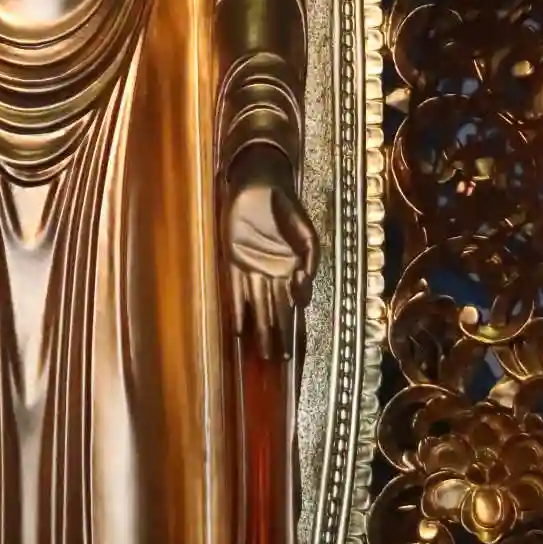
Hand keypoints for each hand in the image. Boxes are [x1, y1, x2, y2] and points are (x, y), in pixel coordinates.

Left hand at [222, 145, 318, 360]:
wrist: (260, 182)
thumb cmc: (285, 206)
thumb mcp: (306, 232)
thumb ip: (310, 258)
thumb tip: (306, 287)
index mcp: (291, 269)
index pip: (293, 306)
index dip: (294, 327)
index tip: (296, 350)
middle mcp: (272, 274)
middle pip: (275, 311)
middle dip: (277, 336)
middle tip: (278, 361)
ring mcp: (252, 269)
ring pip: (257, 306)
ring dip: (259, 329)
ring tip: (262, 354)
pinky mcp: (232, 260)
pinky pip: (234, 290)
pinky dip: (237, 309)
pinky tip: (238, 329)